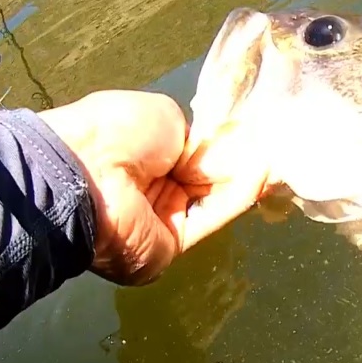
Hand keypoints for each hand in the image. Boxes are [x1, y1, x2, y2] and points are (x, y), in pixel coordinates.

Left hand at [38, 90, 268, 285]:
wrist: (87, 171)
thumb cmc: (118, 132)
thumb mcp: (165, 116)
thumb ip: (198, 138)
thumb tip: (217, 155)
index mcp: (142, 152)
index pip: (192, 154)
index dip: (222, 148)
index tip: (252, 138)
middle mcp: (151, 187)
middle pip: (205, 179)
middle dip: (236, 164)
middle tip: (271, 149)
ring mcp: (162, 220)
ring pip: (213, 200)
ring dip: (243, 181)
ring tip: (274, 161)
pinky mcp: (173, 246)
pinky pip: (209, 219)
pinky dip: (236, 199)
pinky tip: (260, 177)